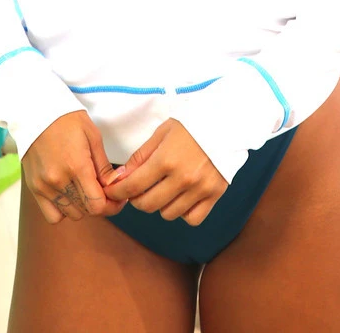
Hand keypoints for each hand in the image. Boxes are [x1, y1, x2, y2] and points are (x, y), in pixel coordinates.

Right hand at [21, 109, 127, 223]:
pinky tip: (69, 195)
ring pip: (71, 214)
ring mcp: (44, 186)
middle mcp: (58, 180)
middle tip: (103, 190)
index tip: (117, 198)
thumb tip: (116, 186)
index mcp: (77, 165)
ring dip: (82, 207)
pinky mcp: (34, 188)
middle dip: (99, 204)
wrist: (37, 111)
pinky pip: (52, 215)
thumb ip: (104, 167)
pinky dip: (64, 210)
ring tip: (85, 189)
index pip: (97, 204)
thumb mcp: (93, 137)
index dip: (112, 206)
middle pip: (86, 211)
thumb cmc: (68, 120)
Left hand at [100, 118, 228, 225]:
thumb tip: (120, 178)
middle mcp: (182, 178)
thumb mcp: (162, 132)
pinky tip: (182, 197)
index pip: (133, 187)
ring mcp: (200, 189)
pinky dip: (183, 212)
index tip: (113, 192)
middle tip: (138, 189)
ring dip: (161, 204)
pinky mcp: (214, 195)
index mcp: (166, 159)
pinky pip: (192, 218)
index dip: (118, 192)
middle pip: (148, 205)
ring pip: (168, 214)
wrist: (226, 122)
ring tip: (164, 188)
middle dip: (137, 199)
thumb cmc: (191, 124)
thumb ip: (140, 157)